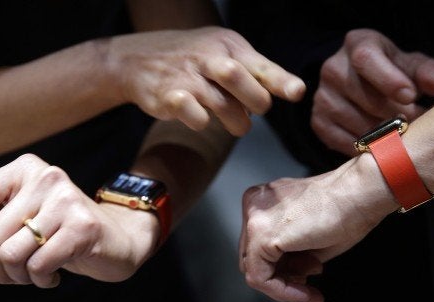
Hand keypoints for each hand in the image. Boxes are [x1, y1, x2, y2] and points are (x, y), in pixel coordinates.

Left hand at [0, 154, 157, 286]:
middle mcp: (45, 176)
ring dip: (21, 277)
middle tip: (18, 272)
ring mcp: (66, 199)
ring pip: (12, 255)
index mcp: (25, 168)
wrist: (118, 237)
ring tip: (38, 272)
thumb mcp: (23, 212)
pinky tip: (55, 274)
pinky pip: (38, 265)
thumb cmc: (63, 227)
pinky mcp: (82, 226)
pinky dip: (42, 280)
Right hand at [108, 26, 305, 135]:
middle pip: (238, 78)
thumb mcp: (223, 52)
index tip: (297, 92)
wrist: (136, 59)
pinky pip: (196, 119)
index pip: (258, 64)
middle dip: (255, 102)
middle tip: (254, 111)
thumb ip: (255, 71)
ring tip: (232, 120)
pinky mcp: (168, 97)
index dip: (279, 80)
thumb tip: (292, 91)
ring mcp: (186, 77)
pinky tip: (198, 116)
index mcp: (227, 45)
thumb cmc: (192, 59)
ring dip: (236, 122)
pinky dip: (203, 124)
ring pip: (222, 106)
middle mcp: (207, 58)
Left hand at [239, 156, 396, 301]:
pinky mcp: (261, 234)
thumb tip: (288, 275)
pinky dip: (282, 290)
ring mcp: (254, 218)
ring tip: (311, 291)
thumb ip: (291, 255)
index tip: (306, 279)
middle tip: (308, 289)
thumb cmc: (344, 207)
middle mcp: (254, 206)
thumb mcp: (308, 236)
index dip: (282, 269)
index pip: (258, 246)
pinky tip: (306, 292)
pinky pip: (260, 276)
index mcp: (264, 201)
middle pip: (253, 258)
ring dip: (284, 287)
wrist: (358, 194)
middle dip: (282, 277)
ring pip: (254, 269)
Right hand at [311, 28, 433, 154]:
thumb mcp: (414, 65)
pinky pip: (345, 141)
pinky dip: (367, 147)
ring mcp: (322, 96)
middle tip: (415, 121)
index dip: (388, 79)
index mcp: (357, 44)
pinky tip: (382, 142)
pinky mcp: (318, 121)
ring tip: (401, 132)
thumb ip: (429, 72)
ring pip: (355, 122)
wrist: (365, 86)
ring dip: (384, 133)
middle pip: (363, 95)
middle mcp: (332, 68)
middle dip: (394, 112)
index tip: (411, 96)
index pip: (366, 59)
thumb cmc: (396, 73)